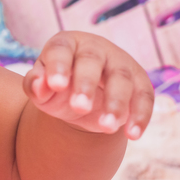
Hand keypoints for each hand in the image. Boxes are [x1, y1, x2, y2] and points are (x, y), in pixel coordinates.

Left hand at [22, 31, 153, 138]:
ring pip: (121, 79)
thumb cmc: (58, 88)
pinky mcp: (139, 81)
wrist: (83, 98)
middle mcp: (95, 48)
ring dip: (116, 103)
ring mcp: (120, 63)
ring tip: (106, 127)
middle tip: (79, 107)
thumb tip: (39, 86)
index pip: (60, 49)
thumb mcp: (42, 89)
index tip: (55, 85)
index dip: (58, 66)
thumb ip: (35, 86)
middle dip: (86, 84)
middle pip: (91, 61)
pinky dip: (140, 115)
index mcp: (66, 44)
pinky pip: (144, 96)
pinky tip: (132, 134)